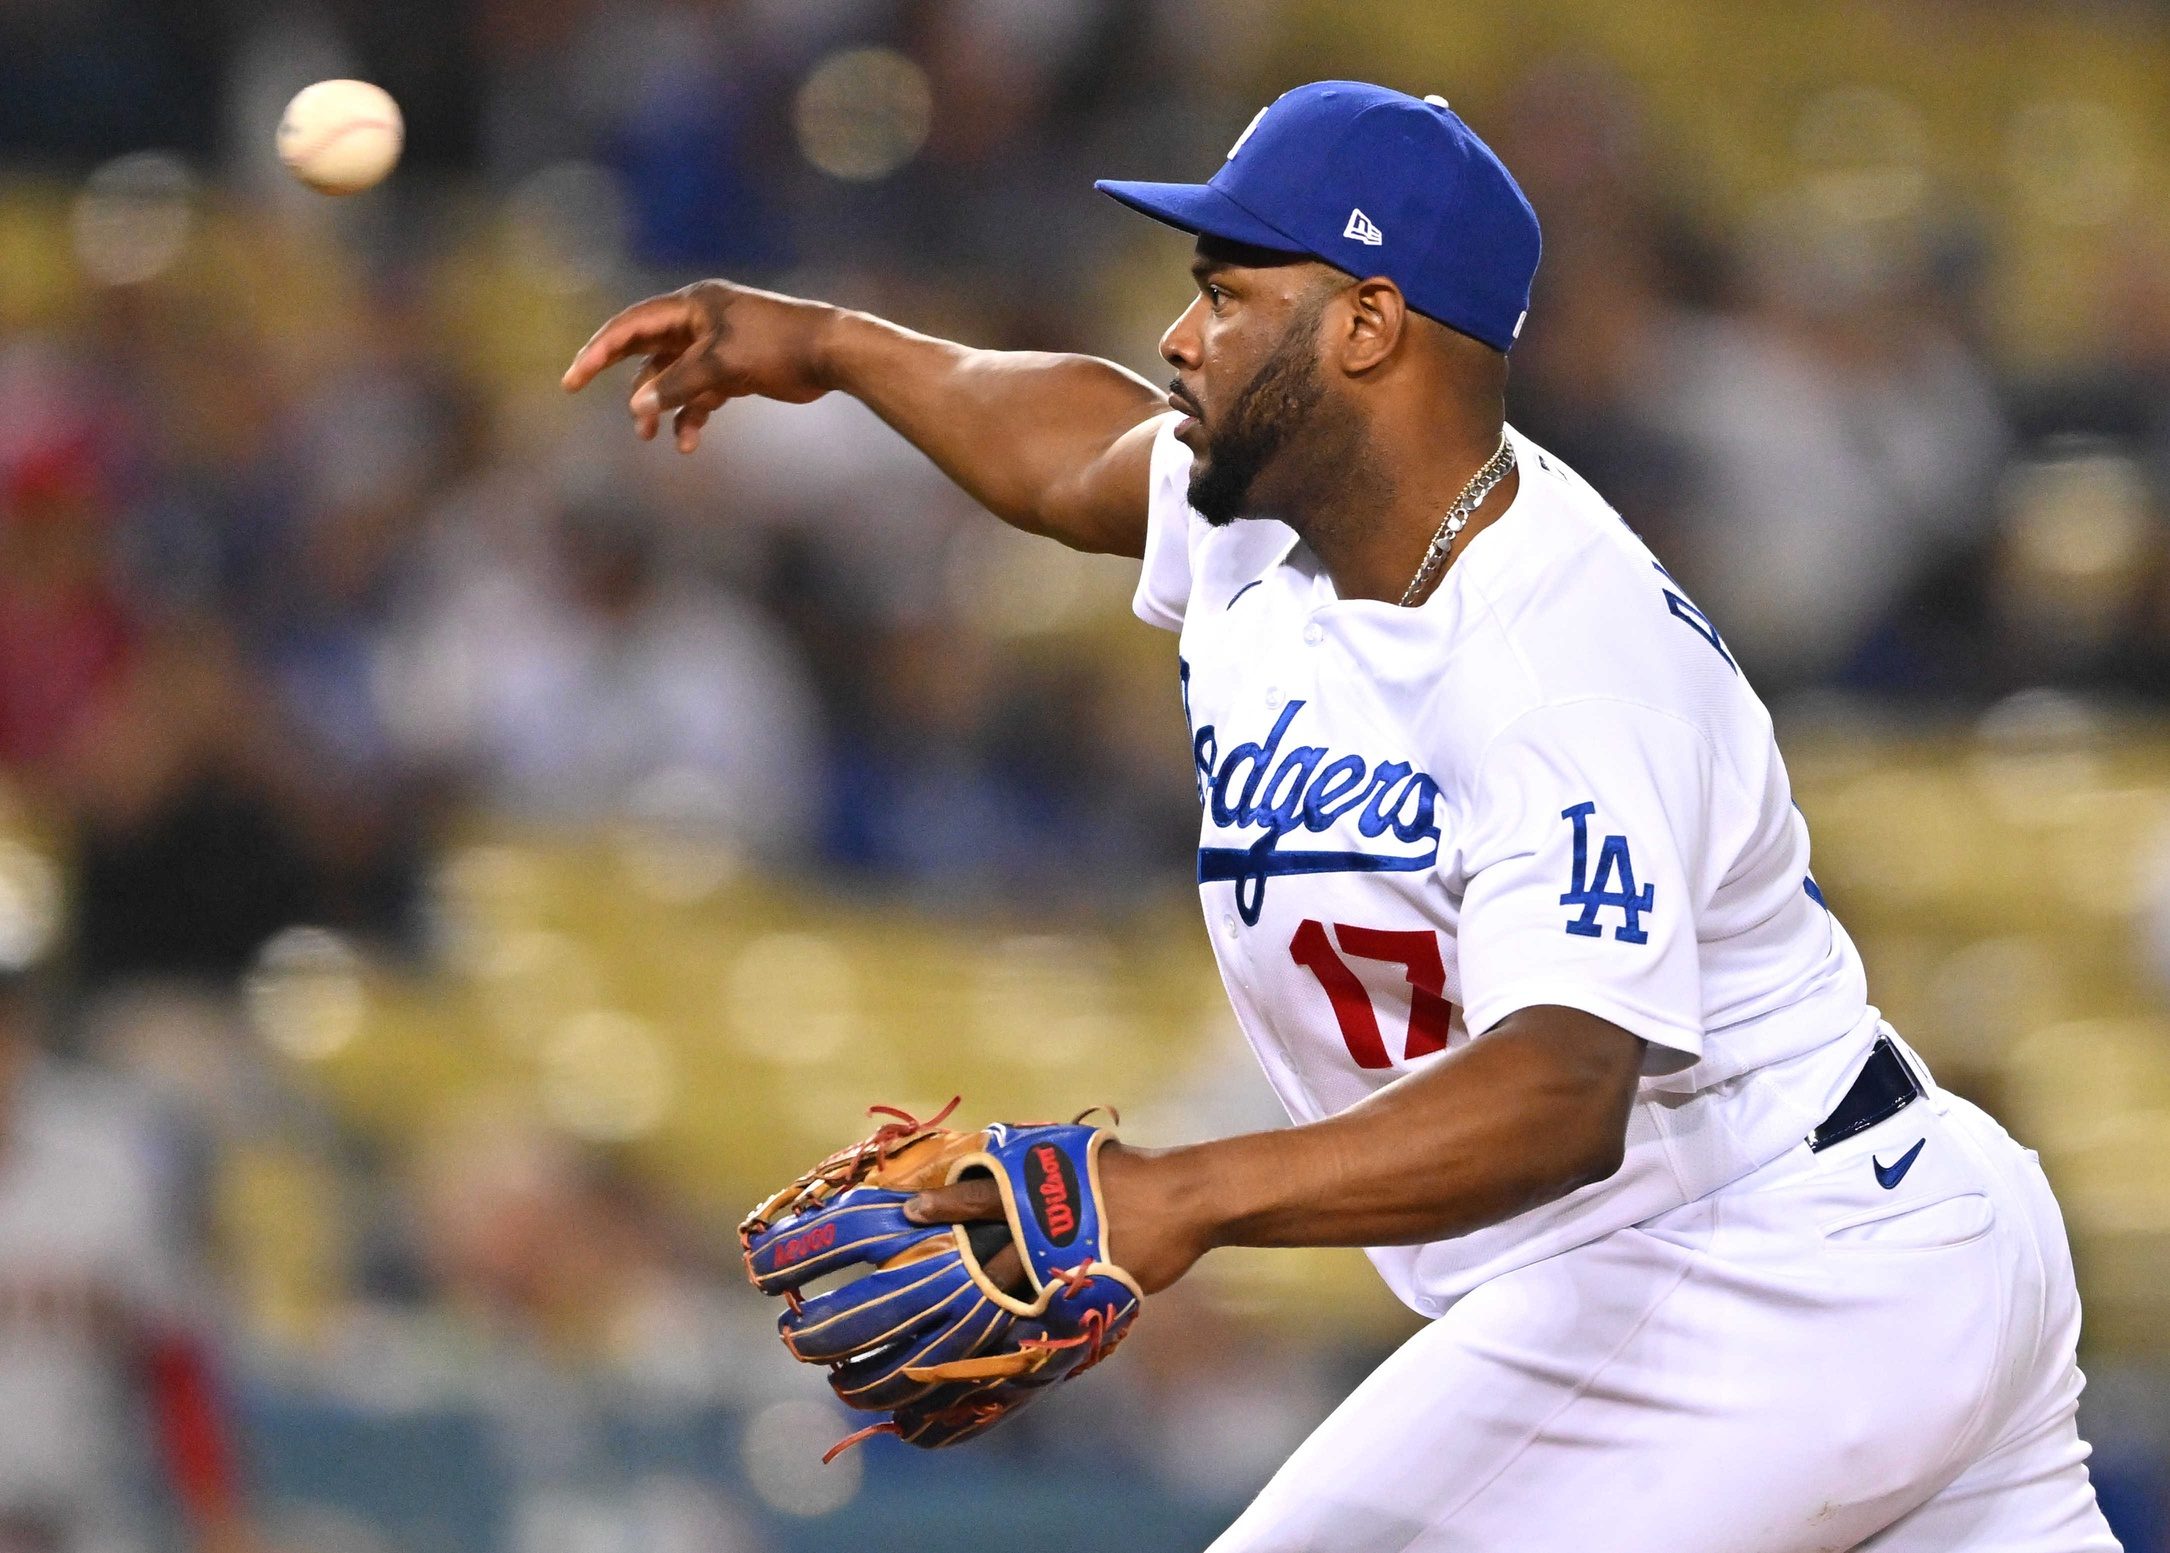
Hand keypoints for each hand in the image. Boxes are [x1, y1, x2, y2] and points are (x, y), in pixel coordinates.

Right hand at [561, 279, 840, 452]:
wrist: (831, 353)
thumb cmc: (777, 346)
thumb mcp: (720, 365)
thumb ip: (676, 385)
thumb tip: (637, 407)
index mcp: (692, 305)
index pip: (631, 325)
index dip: (598, 350)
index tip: (573, 378)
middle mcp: (699, 322)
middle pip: (646, 349)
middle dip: (622, 377)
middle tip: (583, 392)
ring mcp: (716, 347)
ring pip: (672, 378)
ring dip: (659, 407)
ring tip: (650, 437)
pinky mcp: (734, 371)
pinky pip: (699, 395)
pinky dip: (690, 417)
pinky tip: (687, 444)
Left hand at [903, 1141, 1211, 1294]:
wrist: (1181, 1199)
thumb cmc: (1128, 1171)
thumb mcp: (1075, 1154)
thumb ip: (1037, 1165)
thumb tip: (1005, 1162)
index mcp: (1036, 1186)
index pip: (976, 1196)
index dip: (940, 1204)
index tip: (905, 1211)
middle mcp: (1040, 1225)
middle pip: (984, 1250)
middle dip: (950, 1263)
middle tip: (906, 1278)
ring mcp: (1060, 1260)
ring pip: (1010, 1286)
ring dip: (982, 1300)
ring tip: (946, 1321)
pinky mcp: (1083, 1288)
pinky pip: (1046, 1309)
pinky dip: (1024, 1322)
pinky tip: (1002, 1340)